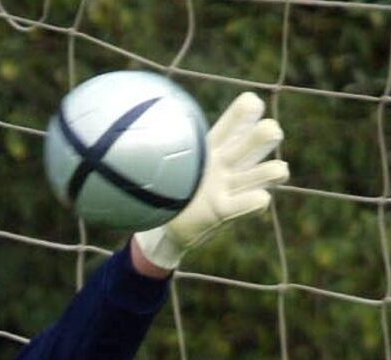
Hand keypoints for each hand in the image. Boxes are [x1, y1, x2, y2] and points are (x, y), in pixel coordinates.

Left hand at [134, 91, 289, 271]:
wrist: (160, 224)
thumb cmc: (160, 185)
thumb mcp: (150, 157)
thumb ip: (141, 139)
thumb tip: (114, 117)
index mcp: (213, 144)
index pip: (238, 117)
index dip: (248, 108)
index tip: (251, 104)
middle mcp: (228, 163)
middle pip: (261, 138)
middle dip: (269, 132)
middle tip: (268, 133)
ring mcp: (231, 187)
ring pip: (267, 171)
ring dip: (273, 170)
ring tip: (275, 172)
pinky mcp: (226, 211)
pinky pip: (252, 203)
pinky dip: (257, 199)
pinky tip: (259, 199)